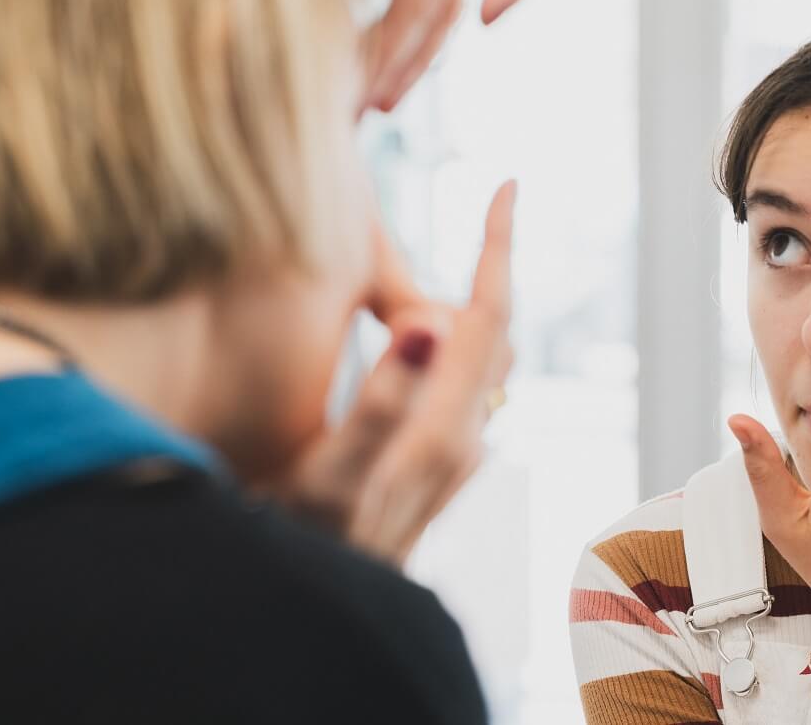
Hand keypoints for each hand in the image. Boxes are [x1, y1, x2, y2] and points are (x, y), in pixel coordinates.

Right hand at [290, 182, 516, 566]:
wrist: (308, 625)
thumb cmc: (303, 550)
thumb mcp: (325, 477)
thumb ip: (377, 404)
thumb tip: (431, 323)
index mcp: (442, 429)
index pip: (487, 316)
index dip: (498, 246)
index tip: (508, 184)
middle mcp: (462, 441)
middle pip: (495, 330)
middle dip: (491, 260)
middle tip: (484, 200)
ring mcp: (452, 458)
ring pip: (483, 358)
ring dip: (475, 298)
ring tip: (459, 244)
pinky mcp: (433, 469)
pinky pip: (462, 384)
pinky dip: (454, 337)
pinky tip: (423, 326)